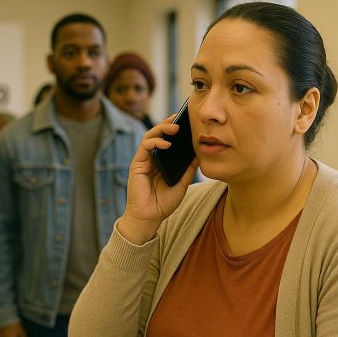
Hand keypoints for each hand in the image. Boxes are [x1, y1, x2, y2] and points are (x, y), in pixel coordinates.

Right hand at [117, 118, 198, 244]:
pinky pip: (145, 147)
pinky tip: (166, 143)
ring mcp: (144, 160)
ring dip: (162, 128)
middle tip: (181, 118)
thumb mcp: (182, 184)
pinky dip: (155, 142)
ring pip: (150, 136)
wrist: (150, 218)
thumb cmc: (163, 203)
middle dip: (169, 124)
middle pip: (159, 134)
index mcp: (162, 162)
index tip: (187, 121)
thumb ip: (189, 169)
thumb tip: (200, 155)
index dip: (175, 129)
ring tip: (175, 127)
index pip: (168, 140)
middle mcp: (152, 158)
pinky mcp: (137, 164)